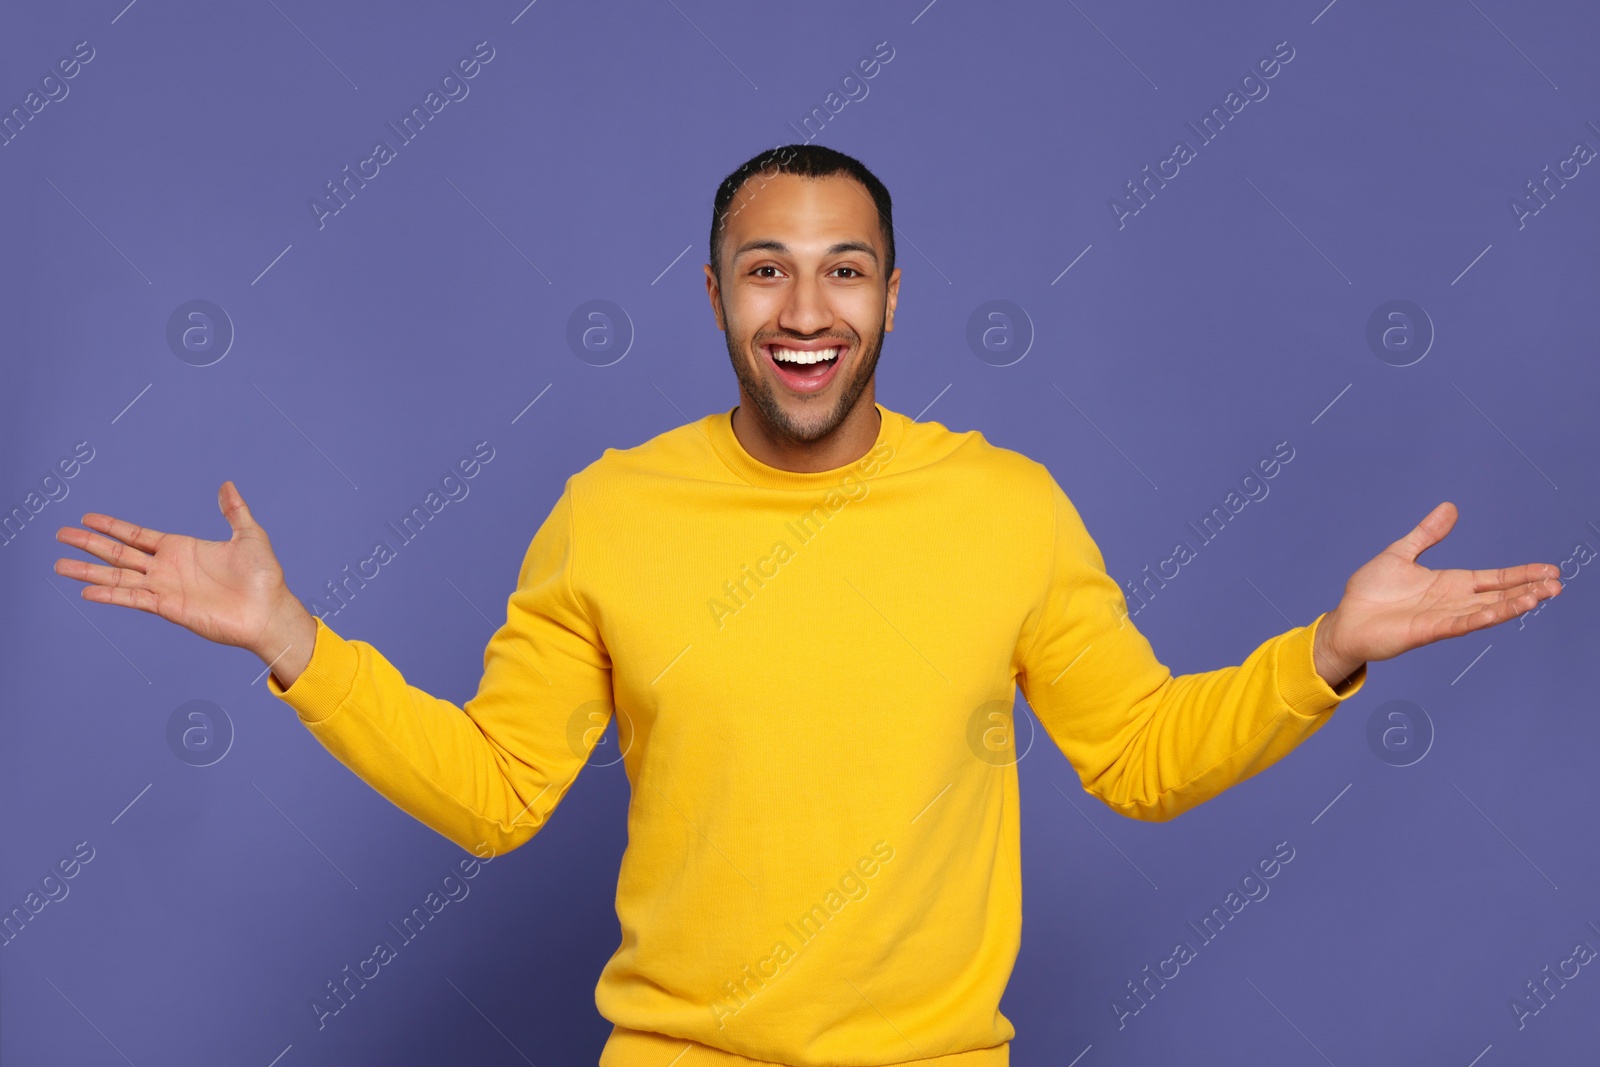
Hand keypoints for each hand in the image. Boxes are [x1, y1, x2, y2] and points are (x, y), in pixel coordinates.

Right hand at [53, 481, 316, 683]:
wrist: (269, 611)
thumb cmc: (263, 577)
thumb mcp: (250, 535)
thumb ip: (235, 511)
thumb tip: (227, 484)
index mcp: (181, 549)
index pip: (137, 535)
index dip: (112, 526)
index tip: (87, 518)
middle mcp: (167, 568)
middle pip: (119, 553)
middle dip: (90, 544)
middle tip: (60, 534)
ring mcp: (165, 588)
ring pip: (117, 576)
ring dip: (88, 571)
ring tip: (59, 564)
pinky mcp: (168, 607)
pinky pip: (133, 598)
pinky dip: (109, 595)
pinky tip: (86, 591)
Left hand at [1313, 501, 1561, 683]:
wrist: (1346, 620)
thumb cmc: (1371, 593)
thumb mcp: (1401, 554)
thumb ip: (1427, 535)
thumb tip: (1450, 508)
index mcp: (1450, 583)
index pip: (1494, 578)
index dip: (1521, 574)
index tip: (1550, 570)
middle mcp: (1452, 602)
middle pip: (1498, 595)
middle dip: (1527, 589)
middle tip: (1557, 585)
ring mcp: (1443, 618)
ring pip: (1486, 610)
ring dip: (1512, 605)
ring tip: (1541, 596)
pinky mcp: (1428, 631)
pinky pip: (1460, 624)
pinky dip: (1481, 618)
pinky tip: (1499, 612)